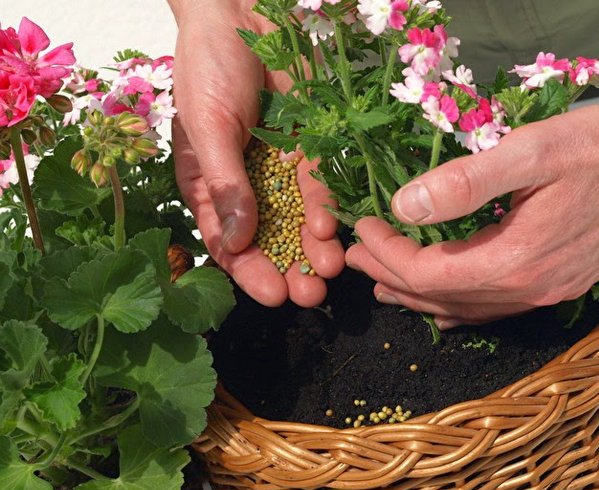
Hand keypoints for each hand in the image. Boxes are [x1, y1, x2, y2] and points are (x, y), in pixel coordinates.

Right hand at [168, 0, 343, 306]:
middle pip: (269, 240)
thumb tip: (238, 240)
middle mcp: (246, 187)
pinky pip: (320, 187)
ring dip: (315, 250)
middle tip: (310, 296)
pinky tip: (335, 229)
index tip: (273, 295)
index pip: (228, 242)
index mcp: (209, 187)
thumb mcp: (208, 129)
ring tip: (331, 272)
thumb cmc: (208, 70)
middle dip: (290, 270)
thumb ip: (225, 184)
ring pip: (300, 222)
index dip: (250, 271)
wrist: (242, 17)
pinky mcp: (308, 151)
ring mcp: (278, 171)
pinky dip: (328, 209)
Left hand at [347, 54, 598, 328]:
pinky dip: (457, 309)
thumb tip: (405, 206)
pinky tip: (441, 310)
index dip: (387, 253)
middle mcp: (527, 287)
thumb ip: (465, 182)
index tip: (364, 228)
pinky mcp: (556, 284)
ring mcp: (544, 291)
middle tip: (356, 257)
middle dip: (391, 275)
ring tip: (382, 285)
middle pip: (440, 295)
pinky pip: (493, 310)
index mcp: (515, 259)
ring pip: (464, 307)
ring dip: (418, 296)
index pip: (428, 271)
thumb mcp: (533, 152)